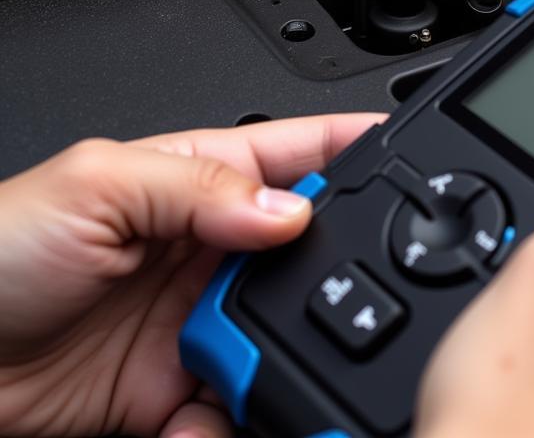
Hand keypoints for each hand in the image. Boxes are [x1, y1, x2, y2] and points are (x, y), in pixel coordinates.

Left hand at [0, 113, 383, 437]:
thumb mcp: (97, 185)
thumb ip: (200, 186)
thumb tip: (290, 211)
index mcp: (200, 178)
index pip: (301, 152)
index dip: (357, 151)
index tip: (407, 165)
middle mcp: (211, 247)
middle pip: (310, 254)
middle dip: (328, 276)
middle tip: (316, 295)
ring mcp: (199, 320)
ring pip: (284, 335)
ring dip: (281, 356)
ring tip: (244, 364)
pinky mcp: (179, 391)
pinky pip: (239, 406)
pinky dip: (238, 418)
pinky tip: (200, 415)